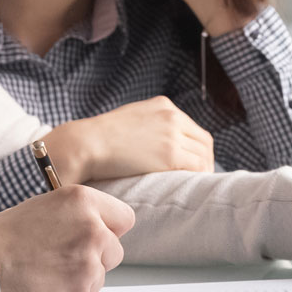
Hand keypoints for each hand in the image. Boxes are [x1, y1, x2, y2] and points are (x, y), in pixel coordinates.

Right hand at [0, 185, 135, 291]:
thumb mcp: (38, 208)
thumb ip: (71, 217)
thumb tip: (91, 225)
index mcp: (81, 201)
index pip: (123, 218)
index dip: (107, 230)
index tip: (93, 237)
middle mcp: (92, 230)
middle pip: (115, 250)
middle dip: (96, 258)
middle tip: (61, 261)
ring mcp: (87, 265)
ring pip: (100, 276)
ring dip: (81, 279)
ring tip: (44, 276)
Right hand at [47, 96, 213, 183]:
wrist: (87, 143)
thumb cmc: (100, 138)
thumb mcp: (130, 119)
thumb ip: (148, 125)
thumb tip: (155, 144)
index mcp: (163, 105)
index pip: (193, 128)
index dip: (197, 148)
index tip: (194, 163)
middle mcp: (172, 116)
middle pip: (203, 141)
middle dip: (205, 160)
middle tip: (199, 177)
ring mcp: (172, 135)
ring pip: (203, 154)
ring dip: (203, 170)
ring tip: (194, 185)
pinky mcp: (170, 154)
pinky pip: (197, 166)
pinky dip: (199, 176)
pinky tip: (191, 186)